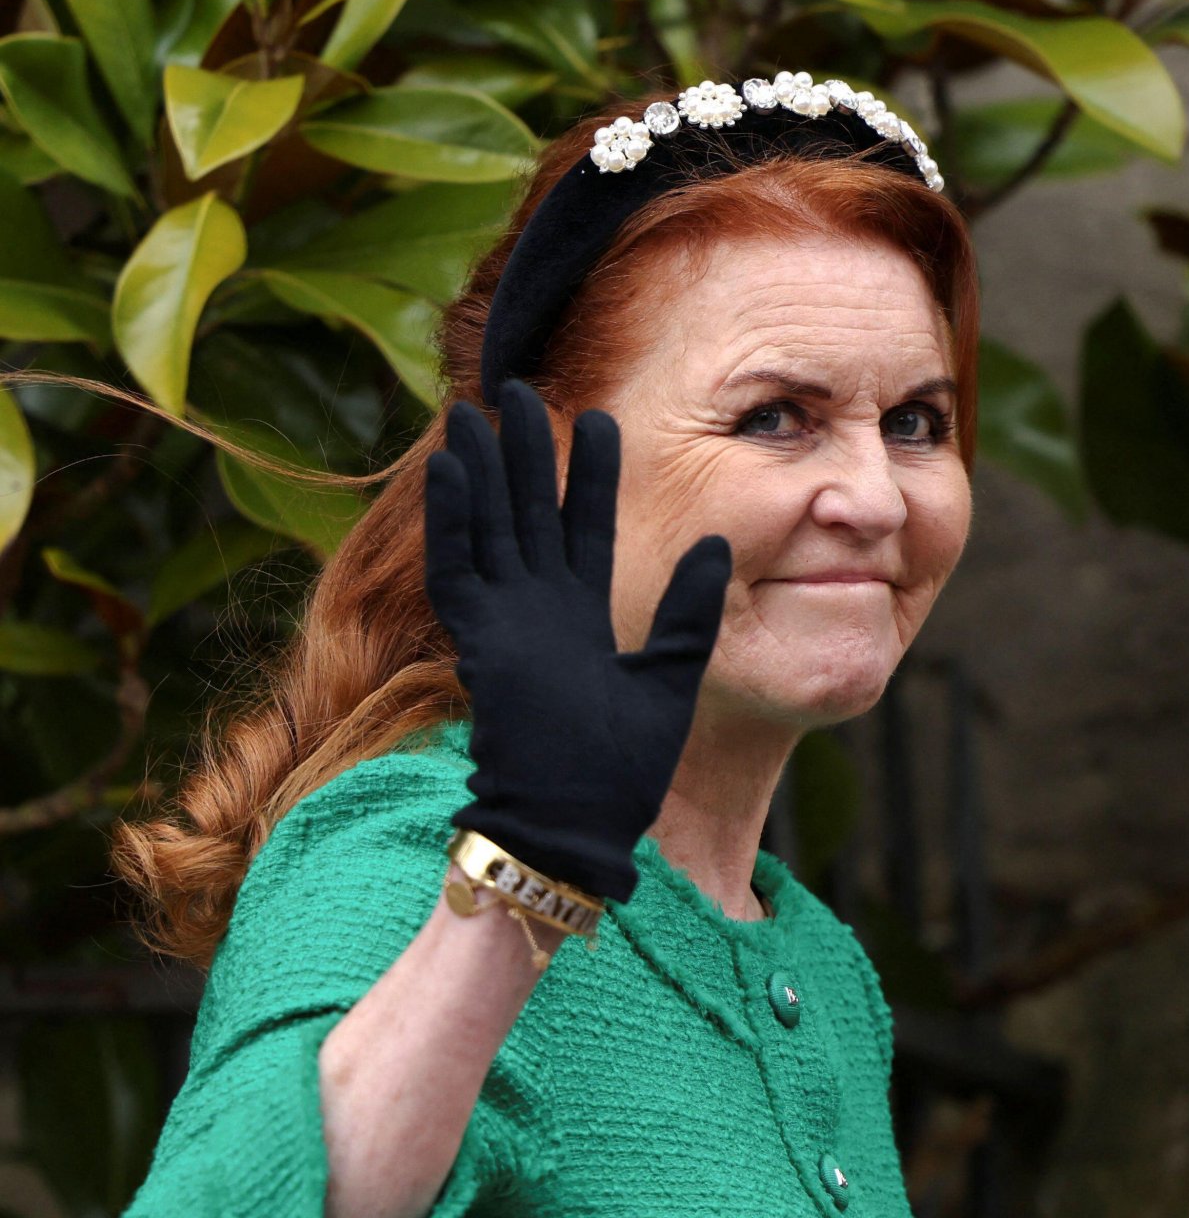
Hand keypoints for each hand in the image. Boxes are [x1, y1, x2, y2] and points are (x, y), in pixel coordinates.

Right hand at [423, 377, 731, 902]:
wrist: (576, 826)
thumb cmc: (620, 772)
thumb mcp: (670, 678)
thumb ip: (687, 613)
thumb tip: (715, 543)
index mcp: (579, 622)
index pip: (584, 530)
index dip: (590, 477)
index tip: (601, 420)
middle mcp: (537, 615)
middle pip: (526, 514)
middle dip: (524, 452)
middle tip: (520, 390)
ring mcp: (503, 626)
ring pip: (486, 529)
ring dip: (478, 469)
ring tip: (472, 409)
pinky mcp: (478, 644)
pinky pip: (456, 570)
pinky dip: (449, 521)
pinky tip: (444, 468)